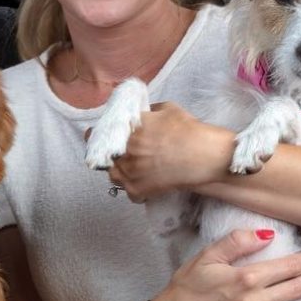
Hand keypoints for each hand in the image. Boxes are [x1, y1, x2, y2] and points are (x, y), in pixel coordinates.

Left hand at [107, 101, 234, 201]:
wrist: (205, 156)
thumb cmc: (189, 130)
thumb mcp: (167, 109)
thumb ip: (147, 111)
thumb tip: (139, 115)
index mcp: (127, 129)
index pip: (96, 133)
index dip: (95, 136)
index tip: (96, 137)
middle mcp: (124, 150)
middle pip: (102, 157)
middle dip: (110, 155)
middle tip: (122, 154)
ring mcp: (129, 172)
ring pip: (113, 175)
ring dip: (119, 172)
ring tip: (132, 168)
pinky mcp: (138, 189)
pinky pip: (127, 192)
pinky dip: (134, 189)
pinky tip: (144, 182)